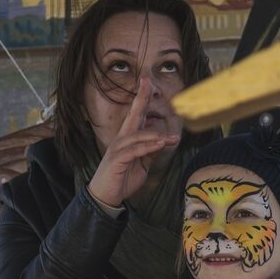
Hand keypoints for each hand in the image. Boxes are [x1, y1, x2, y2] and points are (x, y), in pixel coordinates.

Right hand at [86, 78, 179, 207]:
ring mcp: (118, 148)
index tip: (147, 83)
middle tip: (147, 82)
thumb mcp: (142, 164)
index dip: (141, 99)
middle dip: (140, 98)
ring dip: (157, 135)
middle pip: (132, 115)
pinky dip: (148, 146)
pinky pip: (135, 150)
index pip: (136, 115)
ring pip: (138, 135)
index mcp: (128, 138)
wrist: (106, 196)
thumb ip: (151, 151)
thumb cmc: (123, 178)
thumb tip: (163, 139)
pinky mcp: (117, 159)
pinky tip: (161, 144)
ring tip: (173, 138)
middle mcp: (122, 139)